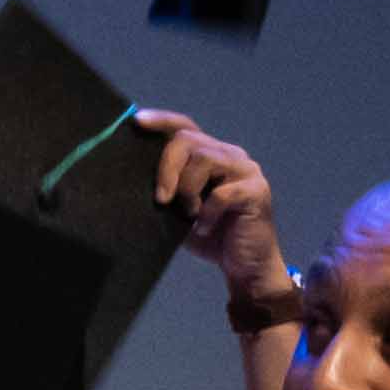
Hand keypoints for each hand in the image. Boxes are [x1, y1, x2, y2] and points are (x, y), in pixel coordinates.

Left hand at [139, 112, 286, 296]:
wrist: (246, 269)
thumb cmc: (212, 238)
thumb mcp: (180, 210)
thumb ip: (166, 190)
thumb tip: (132, 178)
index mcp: (211, 154)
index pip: (184, 126)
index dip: (161, 121)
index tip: (136, 121)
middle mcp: (231, 155)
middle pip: (188, 139)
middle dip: (166, 167)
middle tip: (161, 199)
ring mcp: (247, 171)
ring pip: (204, 159)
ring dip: (187, 190)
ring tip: (189, 216)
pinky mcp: (257, 191)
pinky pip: (221, 194)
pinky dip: (206, 213)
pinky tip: (204, 229)